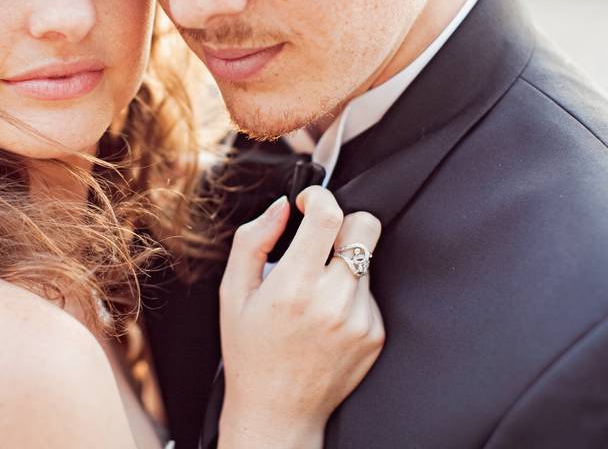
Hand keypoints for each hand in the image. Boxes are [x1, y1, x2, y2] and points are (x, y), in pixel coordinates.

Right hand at [217, 187, 384, 448]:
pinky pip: (369, 292)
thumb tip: (281, 207)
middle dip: (343, 221)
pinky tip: (325, 316)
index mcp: (294, 286)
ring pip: (366, 259)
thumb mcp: (233, 293)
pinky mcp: (374, 333)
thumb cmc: (249, 350)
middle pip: (365, 227)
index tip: (307, 202)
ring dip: (342, 263)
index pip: (329, 216)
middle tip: (320, 239)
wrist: (278, 411)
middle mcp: (333, 301)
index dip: (318, 196)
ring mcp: (359, 319)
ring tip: (314, 291)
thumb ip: (252, 240)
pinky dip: (349, 293)